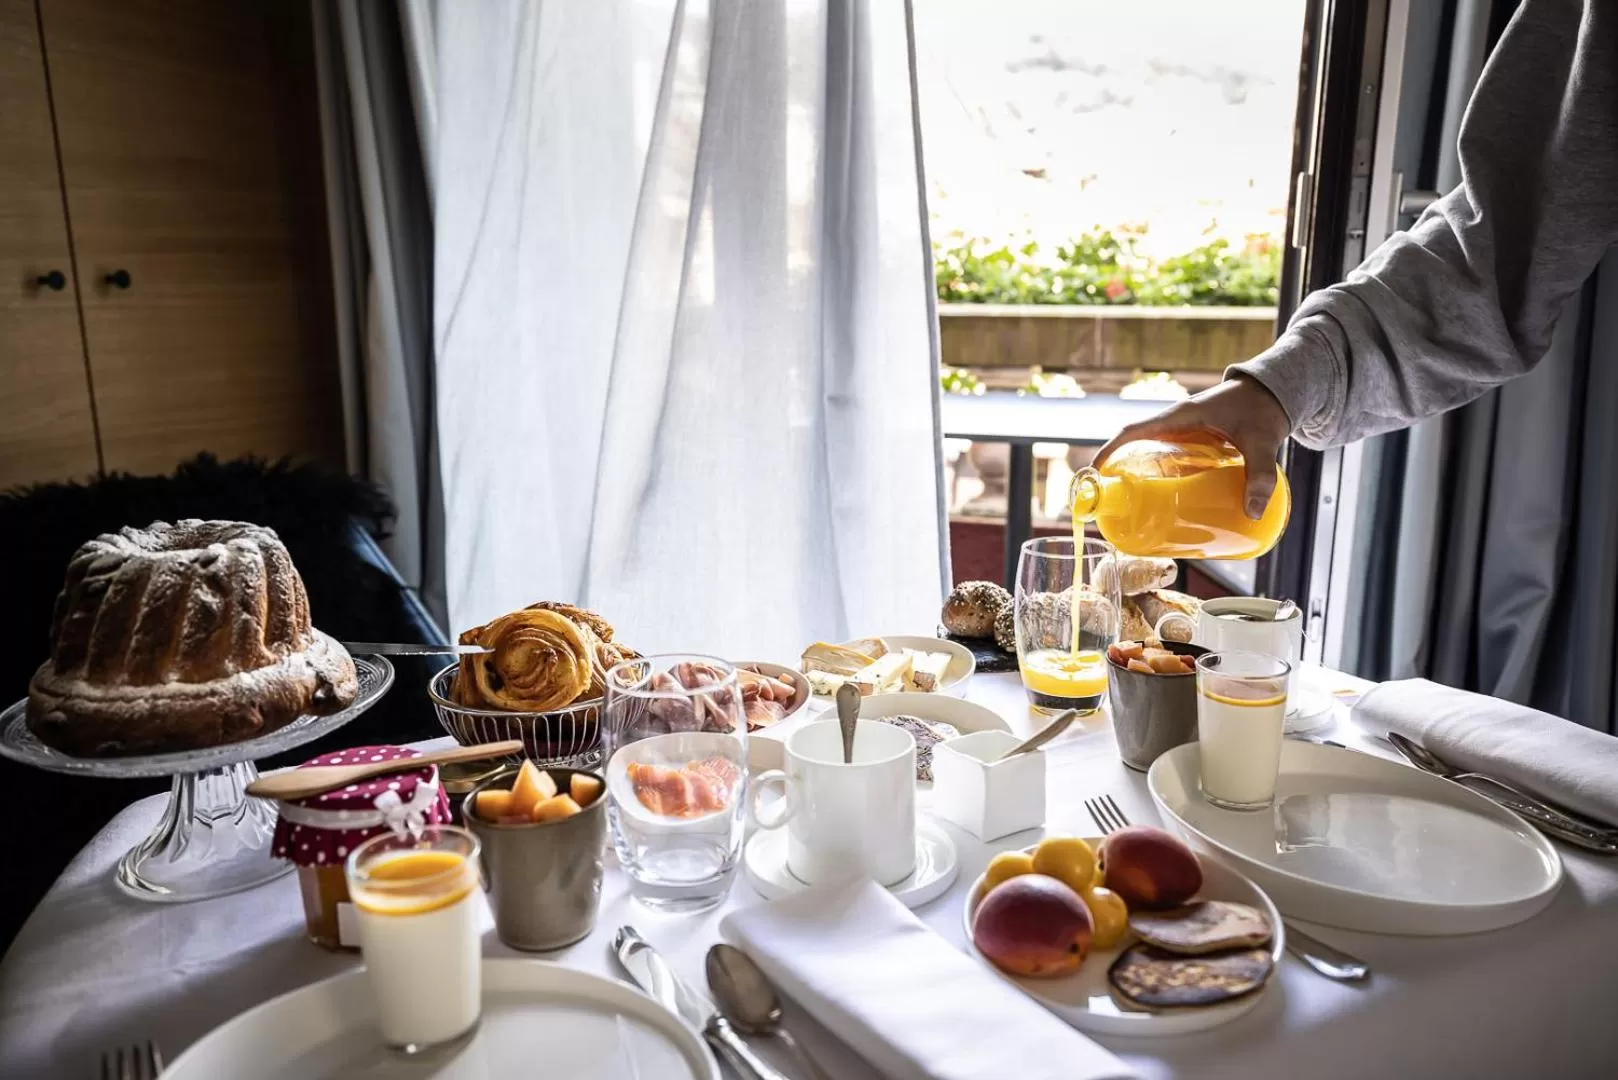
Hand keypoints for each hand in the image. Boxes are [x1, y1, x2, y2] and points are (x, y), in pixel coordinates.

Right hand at [1093, 375, 1291, 518]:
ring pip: (1147, 450)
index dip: (1111, 450)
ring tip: (1129, 501)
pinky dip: (1155, 471)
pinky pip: (1163, 454)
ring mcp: (1181, 429)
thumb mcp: (1262, 441)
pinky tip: (1160, 493)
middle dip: (1116, 468)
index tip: (1096, 472)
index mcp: (1181, 415)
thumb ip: (1260, 475)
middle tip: (1111, 498)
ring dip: (1134, 470)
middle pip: (1134, 443)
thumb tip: (1252, 512)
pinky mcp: (1191, 438)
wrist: (1272, 392)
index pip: (1135, 431)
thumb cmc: (1262, 408)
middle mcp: (1175, 421)